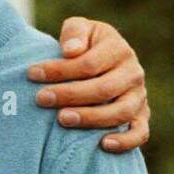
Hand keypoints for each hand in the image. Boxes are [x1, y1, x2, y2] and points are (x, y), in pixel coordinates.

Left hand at [27, 17, 149, 151]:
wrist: (102, 61)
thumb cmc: (83, 45)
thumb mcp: (78, 29)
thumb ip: (74, 33)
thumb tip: (70, 50)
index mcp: (118, 49)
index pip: (89, 63)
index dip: (59, 70)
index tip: (32, 74)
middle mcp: (133, 73)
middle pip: (103, 88)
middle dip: (69, 95)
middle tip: (41, 99)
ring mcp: (139, 96)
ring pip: (120, 112)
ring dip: (91, 118)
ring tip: (62, 119)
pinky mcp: (140, 116)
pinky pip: (140, 133)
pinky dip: (125, 141)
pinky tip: (102, 144)